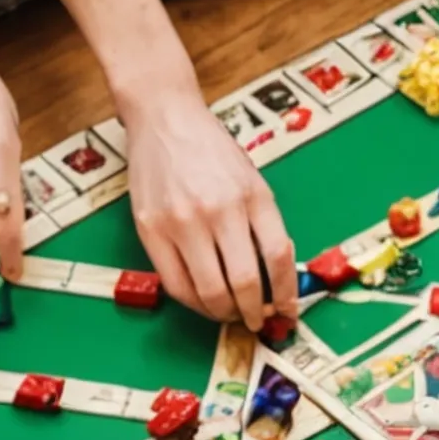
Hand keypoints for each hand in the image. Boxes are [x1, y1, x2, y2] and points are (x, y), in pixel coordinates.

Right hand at [117, 94, 295, 326]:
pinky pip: (175, 284)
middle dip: (254, 311)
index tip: (288, 310)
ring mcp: (181, 221)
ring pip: (208, 290)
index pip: (278, 256)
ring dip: (223, 312)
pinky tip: (201, 302)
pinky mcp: (150, 229)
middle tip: (256, 321)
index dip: (287, 292)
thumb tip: (277, 275)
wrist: (165, 118)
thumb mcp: (250, 179)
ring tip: (228, 314)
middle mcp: (219, 209)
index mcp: (252, 195)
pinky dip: (192, 302)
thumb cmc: (211, 151)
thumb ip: (263, 222)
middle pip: (245, 281)